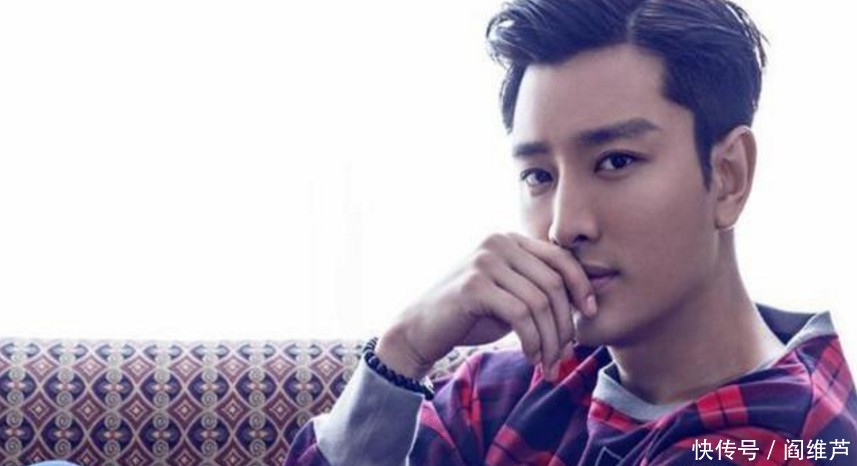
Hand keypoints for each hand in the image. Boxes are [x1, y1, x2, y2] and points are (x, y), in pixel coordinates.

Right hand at [376, 232, 596, 381]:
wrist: (420, 329)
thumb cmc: (467, 316)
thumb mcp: (508, 296)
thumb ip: (536, 289)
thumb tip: (583, 303)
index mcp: (509, 239)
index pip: (560, 257)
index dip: (581, 285)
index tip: (590, 313)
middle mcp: (498, 242)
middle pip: (554, 283)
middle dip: (565, 324)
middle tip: (564, 355)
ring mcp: (484, 260)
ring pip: (540, 302)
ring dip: (549, 340)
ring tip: (548, 363)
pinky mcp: (474, 285)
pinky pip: (521, 315)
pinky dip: (532, 341)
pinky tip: (530, 357)